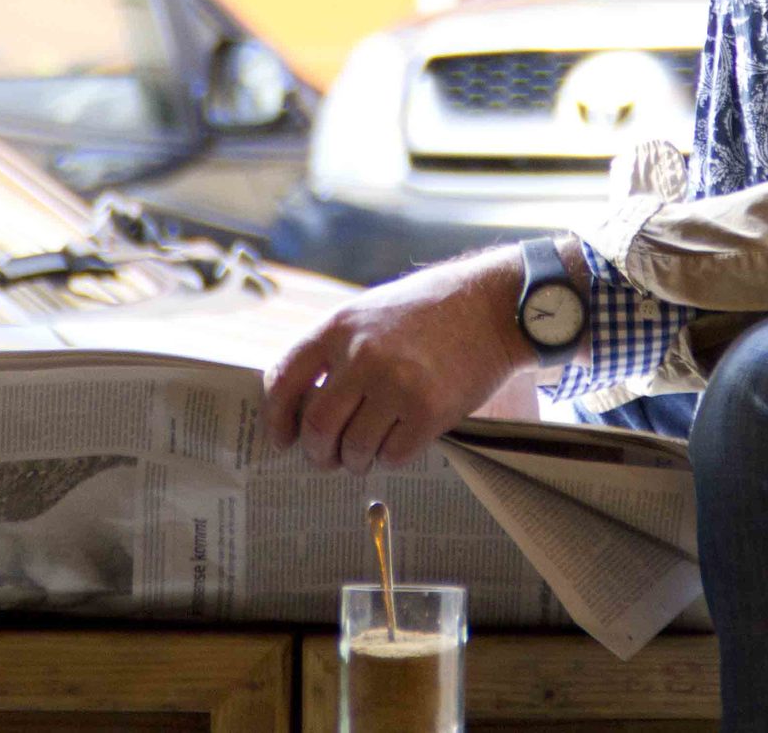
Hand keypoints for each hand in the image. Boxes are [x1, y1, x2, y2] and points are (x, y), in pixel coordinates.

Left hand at [263, 247, 536, 474]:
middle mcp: (362, 356)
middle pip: (316, 425)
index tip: (281, 439)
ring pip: (353, 448)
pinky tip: (400, 442)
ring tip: (365, 454)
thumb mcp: (371, 311)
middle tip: (326, 459)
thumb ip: (336, 348)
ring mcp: (396, 385)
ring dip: (355, 460)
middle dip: (317, 452)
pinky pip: (393, 455)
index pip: (284, 379)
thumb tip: (300, 400)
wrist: (491, 306)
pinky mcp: (429, 411)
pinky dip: (391, 458)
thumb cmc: (430, 310)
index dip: (276, 418)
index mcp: (340, 327)